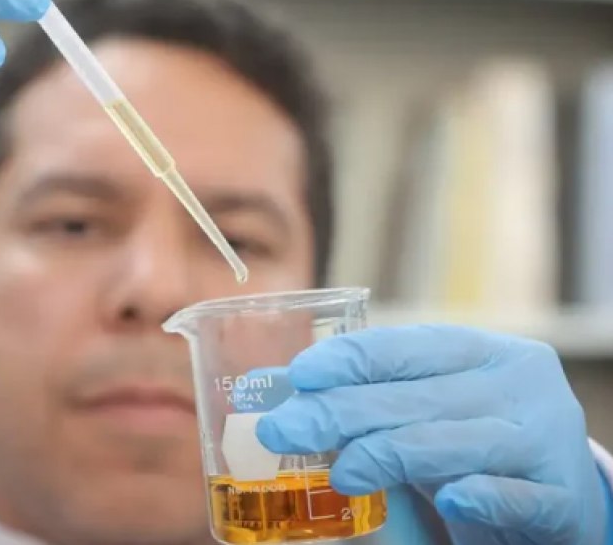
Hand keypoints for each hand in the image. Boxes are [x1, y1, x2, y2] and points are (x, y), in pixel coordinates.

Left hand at [255, 325, 608, 544]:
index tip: (299, 375)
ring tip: (342, 473)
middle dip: (342, 412)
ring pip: (456, 441)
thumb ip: (374, 406)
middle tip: (285, 431)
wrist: (566, 503)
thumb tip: (284, 397)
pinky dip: (483, 497)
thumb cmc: (477, 450)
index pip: (406, 346)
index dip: (349, 358)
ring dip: (390, 455)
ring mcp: (545, 438)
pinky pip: (516, 496)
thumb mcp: (428, 416)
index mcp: (482, 352)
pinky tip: (452, 501)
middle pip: (416, 395)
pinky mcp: (562, 497)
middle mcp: (517, 384)